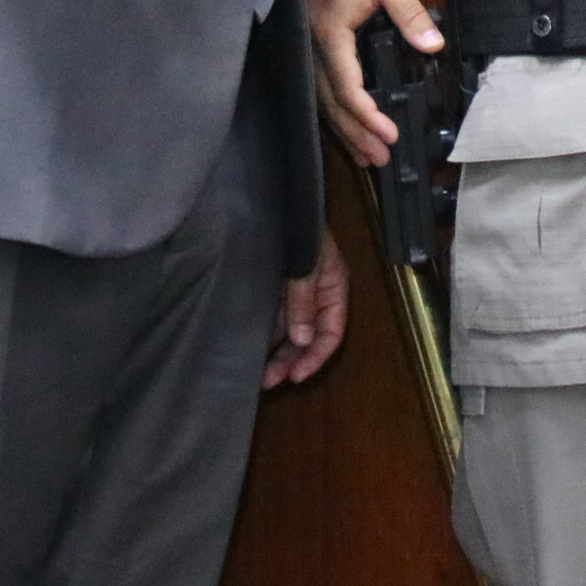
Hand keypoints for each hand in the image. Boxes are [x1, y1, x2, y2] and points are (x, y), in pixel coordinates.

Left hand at [264, 230, 349, 385]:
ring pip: (290, 333)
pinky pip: (274, 320)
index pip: (332, 332)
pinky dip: (266, 337)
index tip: (296, 376)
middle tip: (269, 381)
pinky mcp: (275, 291)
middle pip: (309, 338)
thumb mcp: (306, 265)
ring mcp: (294, 295)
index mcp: (333, 289)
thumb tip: (302, 339)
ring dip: (277, 354)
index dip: (316, 356)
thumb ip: (303, 301)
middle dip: (292, 360)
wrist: (278, 204)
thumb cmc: (300, 233)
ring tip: (259, 375)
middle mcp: (316, 296)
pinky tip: (252, 350)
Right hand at [305, 0, 438, 166]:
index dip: (367, 115)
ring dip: (344, 129)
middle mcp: (316, 48)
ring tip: (365, 156)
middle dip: (355, 134)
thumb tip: (433, 45)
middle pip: (332, 103)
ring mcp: (310, 47)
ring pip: (323, 98)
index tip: (388, 133)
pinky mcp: (313, 43)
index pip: (348, 87)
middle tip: (379, 160)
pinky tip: (347, 123)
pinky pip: (322, 85)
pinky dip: (335, 109)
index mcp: (332, 35)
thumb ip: (409, 12)